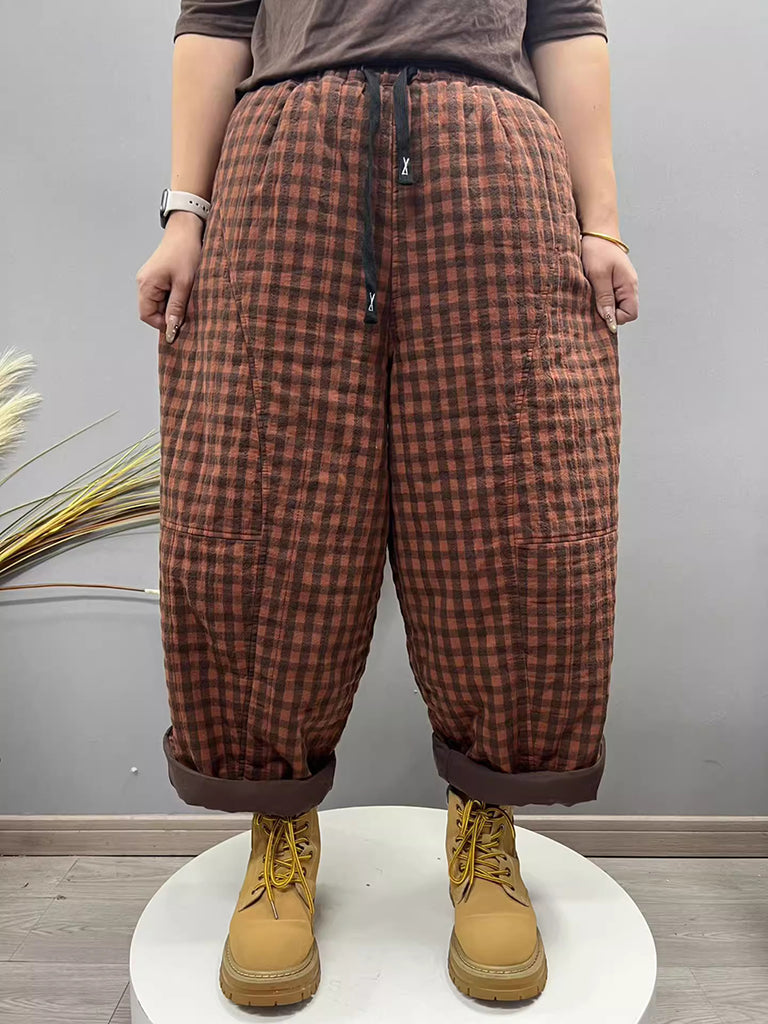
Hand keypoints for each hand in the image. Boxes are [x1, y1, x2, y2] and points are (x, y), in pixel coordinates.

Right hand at [136, 212, 203, 342]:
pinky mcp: (157, 277)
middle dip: (170, 314)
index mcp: (146, 285)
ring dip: (174, 305)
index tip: (180, 324)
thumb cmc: (185, 251)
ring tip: (187, 295)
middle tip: (188, 308)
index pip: (147, 316)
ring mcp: (150, 279)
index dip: (163, 324)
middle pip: (153, 311)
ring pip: (160, 303)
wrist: (187, 230)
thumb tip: (172, 328)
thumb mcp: (184, 284)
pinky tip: (185, 290)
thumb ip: (177, 307)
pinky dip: (175, 297)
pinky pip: (163, 294)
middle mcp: (144, 282)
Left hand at [580, 234, 638, 332]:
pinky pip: (612, 297)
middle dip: (608, 312)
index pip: (630, 314)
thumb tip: (610, 321)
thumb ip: (605, 298)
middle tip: (593, 302)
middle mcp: (630, 286)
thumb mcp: (598, 275)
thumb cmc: (598, 250)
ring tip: (592, 294)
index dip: (615, 317)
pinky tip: (593, 290)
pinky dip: (602, 297)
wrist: (597, 232)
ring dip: (604, 304)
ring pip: (617, 305)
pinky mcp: (616, 281)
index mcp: (629, 285)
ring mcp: (623, 284)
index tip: (600, 310)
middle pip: (624, 311)